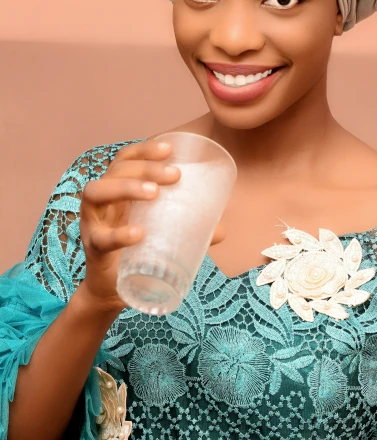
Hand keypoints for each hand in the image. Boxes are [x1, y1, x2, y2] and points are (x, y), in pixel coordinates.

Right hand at [77, 138, 225, 312]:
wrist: (111, 290)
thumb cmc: (135, 252)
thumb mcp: (161, 235)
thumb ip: (188, 230)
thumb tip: (222, 229)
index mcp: (117, 191)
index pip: (125, 159)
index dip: (144, 149)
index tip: (170, 149)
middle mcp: (101, 202)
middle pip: (115, 170)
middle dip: (145, 167)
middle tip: (174, 175)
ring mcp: (92, 224)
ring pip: (96, 193)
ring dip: (125, 187)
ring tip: (153, 192)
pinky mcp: (92, 250)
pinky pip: (100, 239)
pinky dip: (119, 234)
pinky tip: (138, 233)